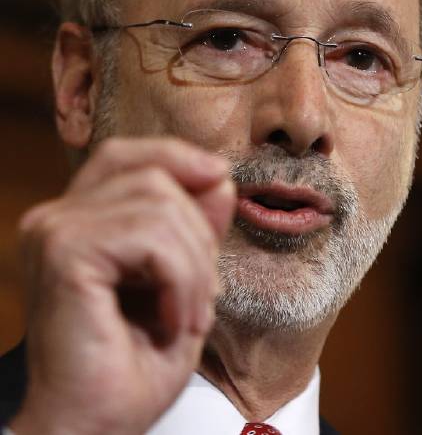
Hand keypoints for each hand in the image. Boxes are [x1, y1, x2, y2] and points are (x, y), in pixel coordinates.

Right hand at [11, 137, 234, 434]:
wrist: (96, 426)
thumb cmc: (136, 362)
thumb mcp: (184, 282)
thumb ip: (197, 226)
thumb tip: (219, 177)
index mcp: (82, 220)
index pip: (128, 157)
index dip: (178, 157)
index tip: (221, 179)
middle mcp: (59, 217)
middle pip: (154, 176)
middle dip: (200, 231)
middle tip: (207, 293)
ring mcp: (57, 230)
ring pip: (161, 205)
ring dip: (196, 264)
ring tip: (193, 314)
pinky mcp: (65, 252)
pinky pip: (153, 239)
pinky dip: (183, 280)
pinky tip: (176, 321)